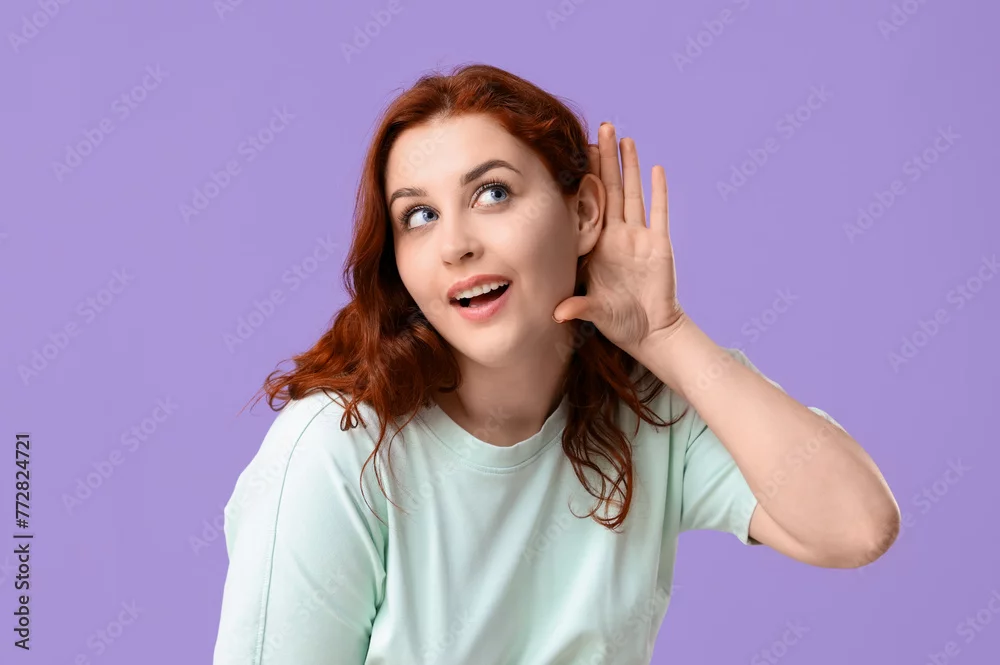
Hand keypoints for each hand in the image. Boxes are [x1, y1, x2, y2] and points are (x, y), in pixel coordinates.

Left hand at [552, 122, 686, 356]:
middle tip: (600, 128)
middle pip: (611, 189)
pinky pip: (660, 213)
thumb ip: (579, 308)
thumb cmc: (621, 322)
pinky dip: (659, 192)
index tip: (574, 154)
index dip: (583, 180)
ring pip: (633, 194)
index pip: (589, 205)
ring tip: (624, 139)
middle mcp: (617, 236)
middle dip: (605, 160)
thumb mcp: (596, 313)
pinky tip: (656, 169)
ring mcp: (639, 238)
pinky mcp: (660, 244)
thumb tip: (557, 314)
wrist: (651, 331)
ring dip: (629, 167)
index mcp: (598, 246)